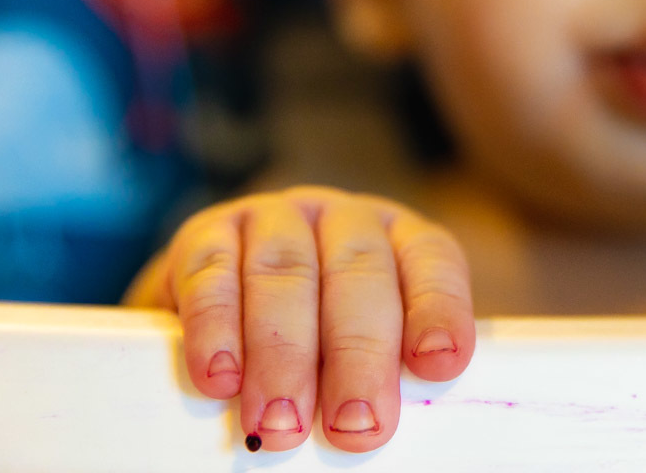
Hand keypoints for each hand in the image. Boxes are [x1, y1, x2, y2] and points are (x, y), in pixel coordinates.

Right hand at [123, 187, 474, 452]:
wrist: (217, 305)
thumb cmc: (314, 341)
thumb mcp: (358, 350)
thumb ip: (381, 372)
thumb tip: (380, 428)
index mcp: (398, 239)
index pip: (431, 262)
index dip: (438, 310)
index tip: (439, 364)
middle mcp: (342, 219)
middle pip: (358, 272)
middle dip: (357, 353)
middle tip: (354, 425)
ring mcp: (276, 217)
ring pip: (284, 271)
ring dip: (283, 352)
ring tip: (281, 422)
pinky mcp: (207, 231)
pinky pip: (211, 273)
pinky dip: (216, 328)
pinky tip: (220, 378)